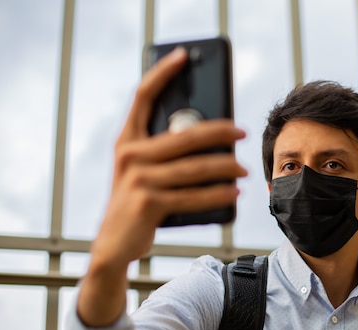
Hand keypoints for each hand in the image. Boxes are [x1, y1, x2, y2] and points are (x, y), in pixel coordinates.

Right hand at [78, 47, 246, 326]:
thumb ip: (166, 154)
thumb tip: (212, 138)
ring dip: (226, 166)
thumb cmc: (138, 203)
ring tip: (244, 168)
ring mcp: (138, 179)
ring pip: (195, 167)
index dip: (162, 73)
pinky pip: (194, 195)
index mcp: (127, 140)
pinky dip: (218, 194)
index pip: (143, 97)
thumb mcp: (144, 173)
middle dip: (219, 130)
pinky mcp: (148, 203)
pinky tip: (234, 192)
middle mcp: (129, 155)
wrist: (113, 245)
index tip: (183, 57)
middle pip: (184, 134)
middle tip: (242, 130)